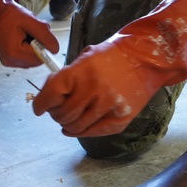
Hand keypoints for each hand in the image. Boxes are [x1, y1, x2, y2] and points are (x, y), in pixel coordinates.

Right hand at [0, 0, 59, 67]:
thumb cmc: (10, 15)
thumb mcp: (31, 21)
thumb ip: (45, 36)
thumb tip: (55, 50)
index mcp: (13, 53)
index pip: (39, 58)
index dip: (45, 46)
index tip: (41, 33)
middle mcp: (9, 60)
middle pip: (36, 60)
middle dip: (39, 46)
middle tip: (32, 31)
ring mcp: (7, 61)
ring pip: (31, 59)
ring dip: (34, 47)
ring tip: (26, 33)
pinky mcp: (8, 59)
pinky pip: (25, 58)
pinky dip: (27, 48)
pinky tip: (23, 37)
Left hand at [32, 0, 186, 136]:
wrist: (147, 57)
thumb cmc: (113, 55)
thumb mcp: (85, 57)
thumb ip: (67, 75)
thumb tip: (48, 94)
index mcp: (80, 72)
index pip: (50, 94)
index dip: (41, 104)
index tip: (38, 108)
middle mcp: (93, 90)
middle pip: (62, 114)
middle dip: (55, 115)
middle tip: (55, 111)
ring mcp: (108, 106)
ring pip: (76, 127)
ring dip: (67, 125)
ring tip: (67, 119)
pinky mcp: (120, 118)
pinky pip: (94, 132)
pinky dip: (82, 132)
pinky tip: (77, 128)